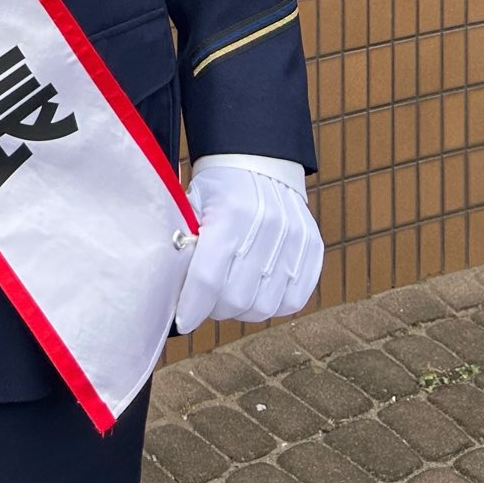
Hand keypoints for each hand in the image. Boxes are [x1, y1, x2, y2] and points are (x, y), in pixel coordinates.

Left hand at [173, 157, 323, 331]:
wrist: (260, 162)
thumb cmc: (220, 186)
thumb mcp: (193, 202)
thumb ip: (183, 242)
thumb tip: (170, 287)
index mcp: (229, 213)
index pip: (208, 277)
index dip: (192, 306)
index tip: (182, 320)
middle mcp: (266, 227)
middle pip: (236, 298)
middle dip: (214, 309)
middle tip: (204, 300)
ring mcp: (294, 240)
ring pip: (264, 307)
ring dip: (242, 311)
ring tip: (229, 295)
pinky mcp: (313, 249)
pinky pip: (293, 301)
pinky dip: (271, 305)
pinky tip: (256, 291)